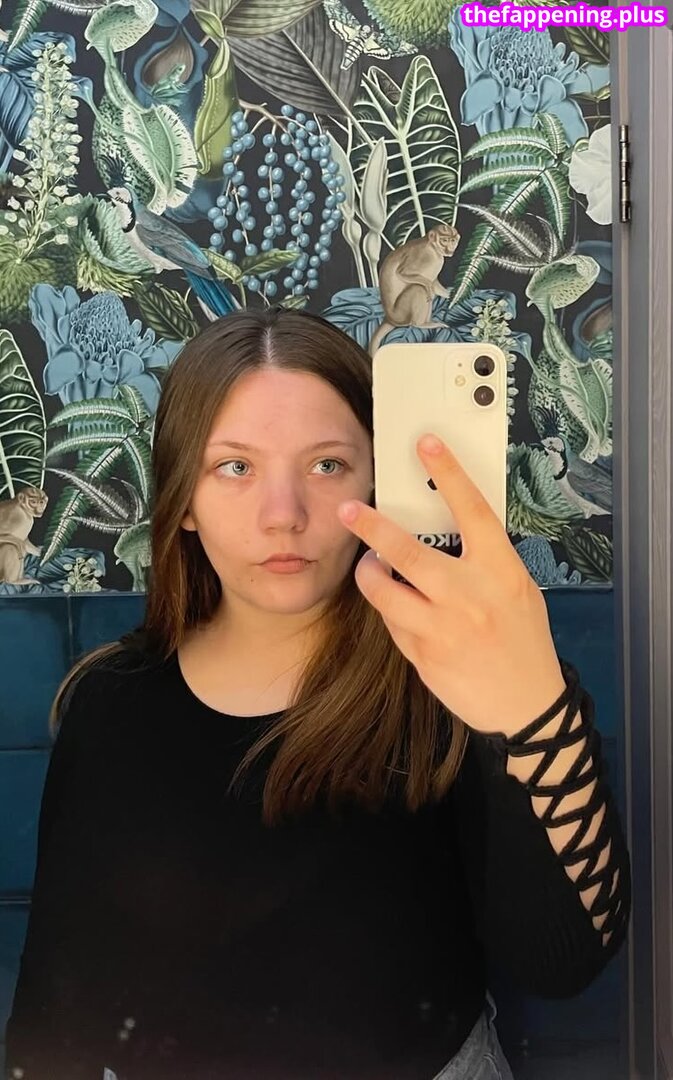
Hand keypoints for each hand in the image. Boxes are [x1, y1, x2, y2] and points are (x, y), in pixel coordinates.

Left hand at [337, 434, 566, 736]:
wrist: (527, 706)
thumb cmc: (524, 641)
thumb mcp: (518, 590)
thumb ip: (484, 561)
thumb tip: (446, 528)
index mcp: (500, 572)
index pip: (472, 511)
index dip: (448, 474)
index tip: (426, 445)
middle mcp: (469, 596)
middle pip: (407, 552)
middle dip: (371, 527)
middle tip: (348, 510)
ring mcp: (442, 629)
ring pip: (384, 591)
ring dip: (369, 573)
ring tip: (370, 565)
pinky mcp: (422, 656)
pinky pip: (392, 623)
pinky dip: (389, 609)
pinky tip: (399, 607)